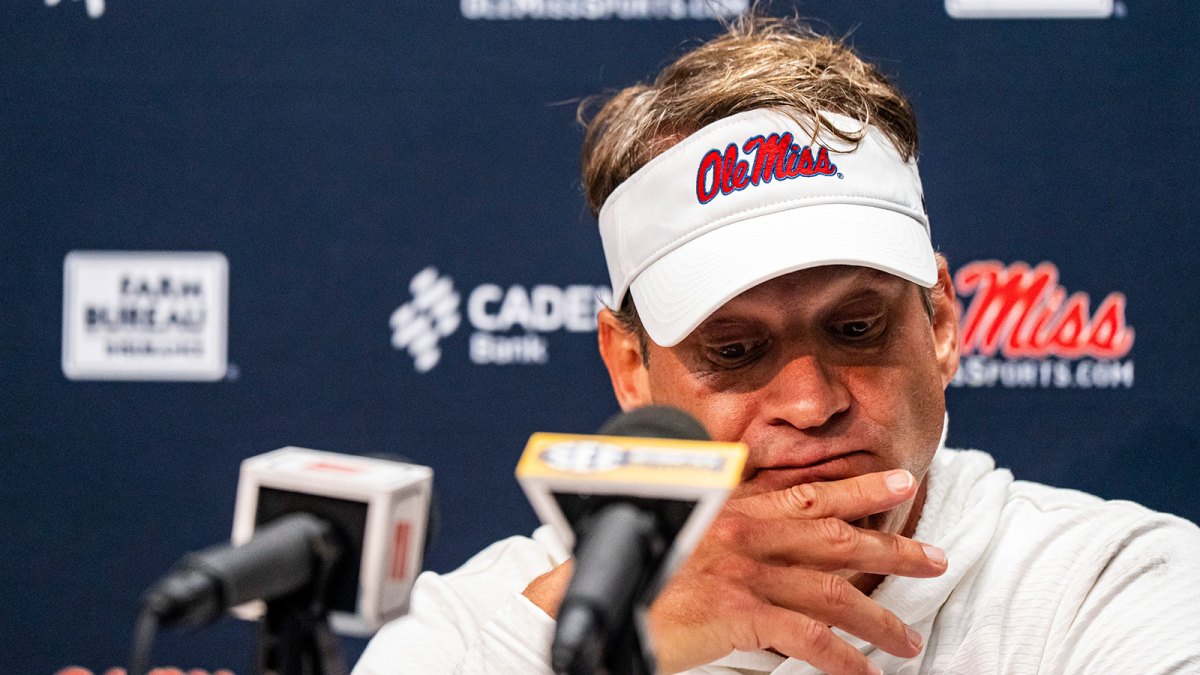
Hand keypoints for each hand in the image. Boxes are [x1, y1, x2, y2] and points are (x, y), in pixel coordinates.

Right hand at [644, 469, 945, 674]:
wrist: (588, 596)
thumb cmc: (627, 570)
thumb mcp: (679, 535)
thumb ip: (722, 535)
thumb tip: (759, 550)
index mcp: (732, 506)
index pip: (810, 493)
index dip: (861, 490)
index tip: (900, 484)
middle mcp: (745, 529)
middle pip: (837, 536)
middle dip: (894, 548)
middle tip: (935, 557)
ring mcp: (744, 568)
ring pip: (834, 590)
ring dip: (879, 617)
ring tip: (909, 639)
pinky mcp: (738, 609)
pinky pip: (807, 636)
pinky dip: (842, 659)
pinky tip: (863, 674)